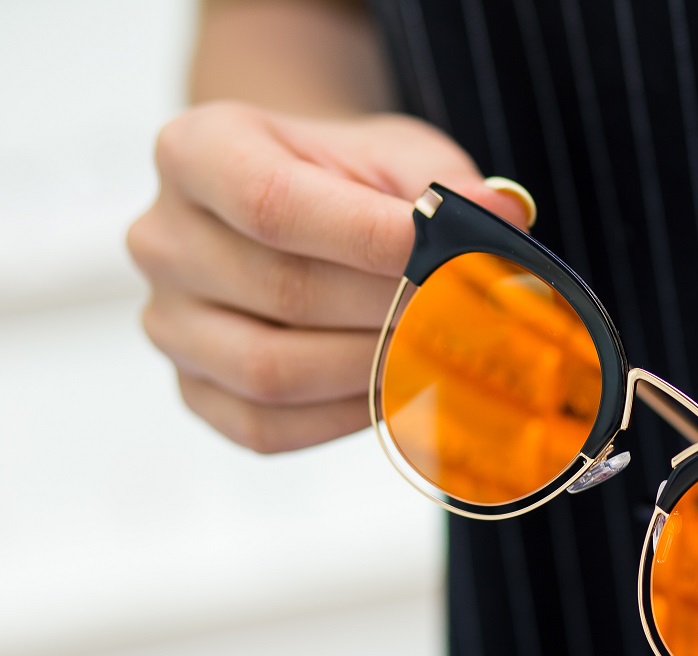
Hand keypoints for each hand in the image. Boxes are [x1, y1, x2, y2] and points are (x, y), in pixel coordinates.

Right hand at [127, 101, 531, 452]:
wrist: (296, 206)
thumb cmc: (347, 179)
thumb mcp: (397, 155)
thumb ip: (445, 185)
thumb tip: (501, 217)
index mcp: (196, 152)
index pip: (275, 204)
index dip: (370, 238)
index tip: (452, 255)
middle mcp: (162, 239)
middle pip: (285, 294)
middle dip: (393, 310)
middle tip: (471, 318)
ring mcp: (168, 323)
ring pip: (273, 372)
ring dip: (375, 370)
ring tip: (444, 354)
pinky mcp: (193, 390)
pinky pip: (266, 425)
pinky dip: (345, 418)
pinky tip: (398, 389)